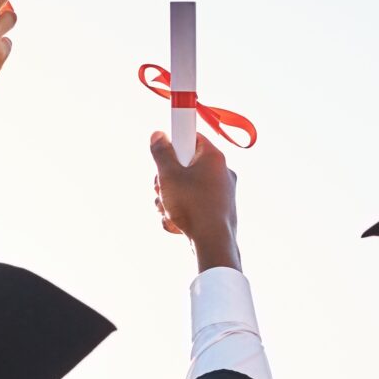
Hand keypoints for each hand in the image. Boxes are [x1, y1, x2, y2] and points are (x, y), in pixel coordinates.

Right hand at [149, 133, 239, 272]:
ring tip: (168, 210)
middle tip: (161, 189)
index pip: (192, 137)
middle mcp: (221, 173)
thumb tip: (158, 135)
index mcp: (213, 158)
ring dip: (169, 200)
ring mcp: (221, 194)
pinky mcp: (217, 211)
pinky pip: (192, 206)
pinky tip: (176, 224)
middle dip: (166, 180)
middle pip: (185, 166)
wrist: (213, 243)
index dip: (174, 145)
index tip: (164, 156)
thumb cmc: (193, 206)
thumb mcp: (169, 175)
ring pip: (185, 189)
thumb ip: (161, 153)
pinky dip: (180, 214)